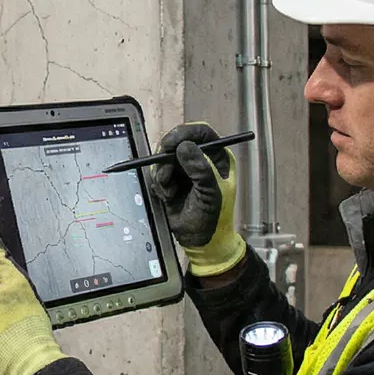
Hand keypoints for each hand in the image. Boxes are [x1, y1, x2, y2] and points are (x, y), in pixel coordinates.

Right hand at [147, 122, 245, 276]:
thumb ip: (200, 169)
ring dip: (162, 174)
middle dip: (167, 157)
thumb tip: (184, 147)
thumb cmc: (215, 218)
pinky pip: (156, 173)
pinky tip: (168, 197)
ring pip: (163, 158)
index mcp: (217, 157)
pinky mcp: (169, 181)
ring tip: (170, 192)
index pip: (201, 133)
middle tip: (165, 172)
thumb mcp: (212, 193)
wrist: (201, 241)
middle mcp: (199, 159)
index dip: (185, 133)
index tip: (171, 143)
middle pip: (177, 141)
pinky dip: (159, 184)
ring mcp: (183, 170)